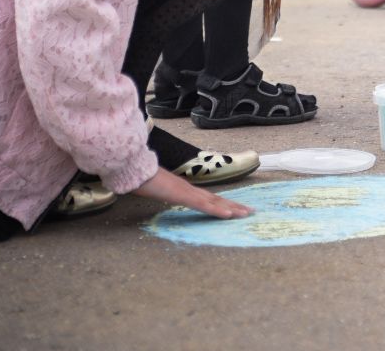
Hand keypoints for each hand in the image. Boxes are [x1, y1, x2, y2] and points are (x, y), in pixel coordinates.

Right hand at [132, 167, 252, 218]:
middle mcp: (190, 189)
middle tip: (250, 211)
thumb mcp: (155, 189)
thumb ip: (162, 191)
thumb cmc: (141, 178)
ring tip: (246, 214)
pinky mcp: (183, 195)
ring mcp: (188, 191)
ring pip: (214, 202)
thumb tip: (162, 193)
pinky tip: (229, 215)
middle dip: (234, 206)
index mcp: (184, 189)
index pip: (208, 197)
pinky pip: (203, 205)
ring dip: (232, 208)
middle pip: (216, 199)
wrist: (134, 168)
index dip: (222, 203)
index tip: (236, 207)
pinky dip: (217, 210)